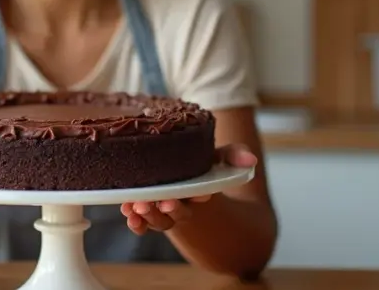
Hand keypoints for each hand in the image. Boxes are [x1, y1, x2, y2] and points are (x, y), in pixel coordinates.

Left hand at [120, 143, 256, 234]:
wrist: (179, 169)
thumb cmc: (200, 164)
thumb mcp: (217, 156)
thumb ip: (233, 154)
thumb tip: (251, 159)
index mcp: (200, 191)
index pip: (201, 196)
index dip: (200, 196)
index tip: (201, 193)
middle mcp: (182, 204)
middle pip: (177, 214)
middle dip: (171, 210)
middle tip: (166, 203)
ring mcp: (162, 210)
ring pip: (157, 220)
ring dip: (148, 216)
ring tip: (139, 206)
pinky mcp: (145, 211)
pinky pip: (140, 222)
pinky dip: (134, 221)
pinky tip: (127, 212)